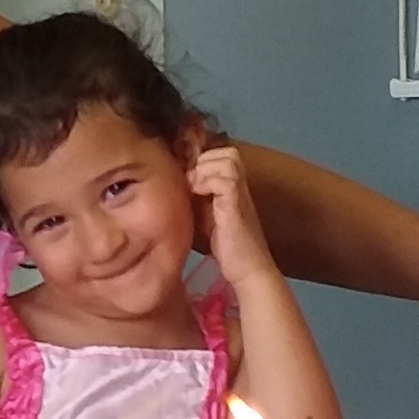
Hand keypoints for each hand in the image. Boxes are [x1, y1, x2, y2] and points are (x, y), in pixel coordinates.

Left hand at [188, 145, 279, 287]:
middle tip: (190, 183)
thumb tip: (172, 182)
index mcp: (231, 184)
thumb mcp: (203, 214)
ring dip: (205, 169)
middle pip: (225, 150)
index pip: (217, 154)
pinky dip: (207, 182)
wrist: (247, 268)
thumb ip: (194, 196)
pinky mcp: (237, 203)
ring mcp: (241, 192)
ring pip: (226, 158)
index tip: (185, 176)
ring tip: (194, 188)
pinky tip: (197, 196)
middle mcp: (239, 184)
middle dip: (203, 161)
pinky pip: (225, 178)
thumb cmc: (224, 245)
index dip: (200, 159)